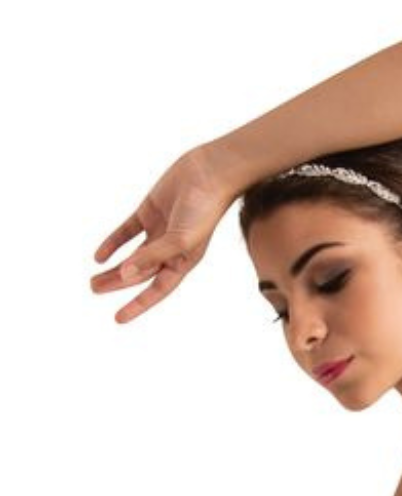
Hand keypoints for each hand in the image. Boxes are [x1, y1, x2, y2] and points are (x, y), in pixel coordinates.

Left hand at [90, 146, 235, 323]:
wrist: (210, 173)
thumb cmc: (205, 208)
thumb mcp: (180, 238)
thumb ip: (151, 256)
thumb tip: (125, 275)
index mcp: (183, 261)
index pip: (157, 289)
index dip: (138, 304)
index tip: (118, 318)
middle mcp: (171, 249)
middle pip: (140, 273)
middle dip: (117, 284)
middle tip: (93, 290)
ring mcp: (160, 230)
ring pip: (132, 255)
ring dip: (113, 268)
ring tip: (93, 279)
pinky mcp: (150, 212)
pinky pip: (128, 232)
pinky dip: (114, 243)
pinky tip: (99, 255)